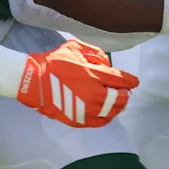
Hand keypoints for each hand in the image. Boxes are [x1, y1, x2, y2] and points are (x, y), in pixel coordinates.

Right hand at [16, 39, 138, 127]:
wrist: (34, 81)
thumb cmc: (54, 61)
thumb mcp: (74, 47)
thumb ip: (94, 53)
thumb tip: (106, 63)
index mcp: (93, 75)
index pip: (120, 80)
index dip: (130, 81)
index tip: (135, 82)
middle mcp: (94, 94)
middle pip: (119, 98)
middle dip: (125, 95)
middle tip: (126, 92)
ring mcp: (86, 109)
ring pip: (111, 111)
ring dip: (118, 106)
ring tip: (119, 102)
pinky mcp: (78, 120)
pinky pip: (99, 122)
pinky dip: (107, 118)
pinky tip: (107, 113)